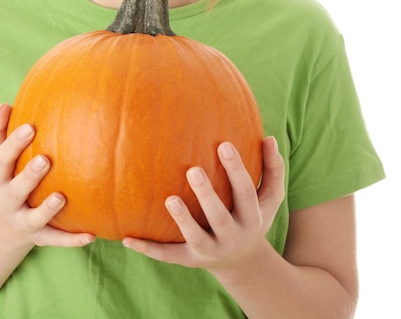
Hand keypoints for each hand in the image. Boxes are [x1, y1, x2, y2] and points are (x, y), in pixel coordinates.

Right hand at [0, 103, 94, 246]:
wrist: (8, 221)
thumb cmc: (11, 173)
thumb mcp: (0, 155)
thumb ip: (0, 131)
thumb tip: (6, 103)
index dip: (7, 139)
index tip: (26, 122)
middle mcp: (6, 197)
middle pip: (12, 187)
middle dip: (27, 174)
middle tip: (45, 159)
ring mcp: (22, 220)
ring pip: (33, 217)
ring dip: (47, 208)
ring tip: (61, 197)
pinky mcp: (38, 237)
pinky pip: (56, 240)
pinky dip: (71, 239)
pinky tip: (91, 234)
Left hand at [122, 137, 284, 275]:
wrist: (244, 263)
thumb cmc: (252, 216)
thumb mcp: (269, 198)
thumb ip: (273, 169)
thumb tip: (270, 137)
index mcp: (252, 218)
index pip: (246, 192)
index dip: (236, 170)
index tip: (224, 145)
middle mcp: (233, 237)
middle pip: (220, 217)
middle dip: (207, 196)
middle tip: (192, 170)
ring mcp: (210, 251)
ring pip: (196, 238)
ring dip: (183, 220)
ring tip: (170, 199)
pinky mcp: (190, 261)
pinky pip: (168, 256)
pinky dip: (148, 249)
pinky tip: (127, 239)